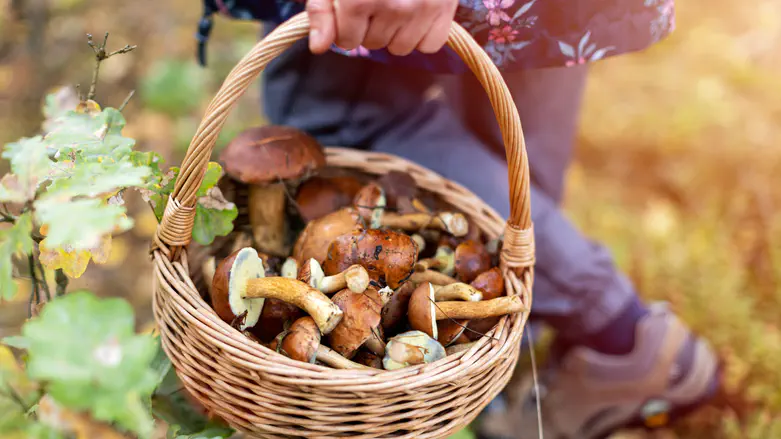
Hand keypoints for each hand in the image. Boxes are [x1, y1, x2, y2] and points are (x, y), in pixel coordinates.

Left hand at [306, 0, 457, 55]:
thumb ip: (322, 9)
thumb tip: (319, 46)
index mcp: (360, 0)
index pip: (347, 41)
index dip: (345, 26)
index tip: (352, 8)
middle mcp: (392, 7)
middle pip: (372, 44)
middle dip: (370, 26)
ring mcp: (421, 10)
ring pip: (400, 48)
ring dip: (395, 32)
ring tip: (396, 4)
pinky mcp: (444, 9)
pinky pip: (430, 45)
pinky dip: (422, 35)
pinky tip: (416, 14)